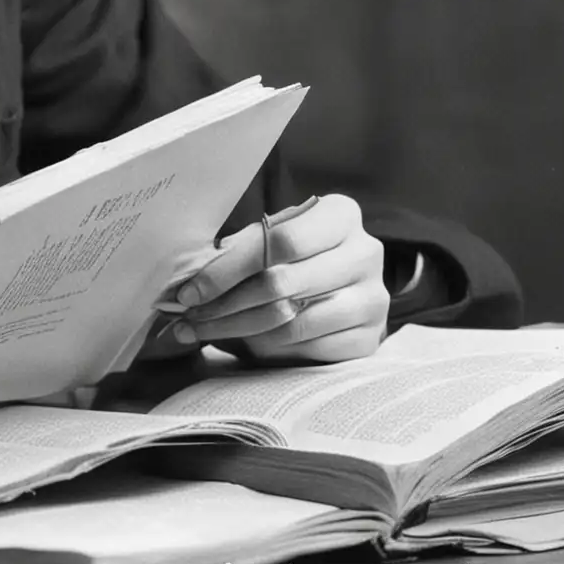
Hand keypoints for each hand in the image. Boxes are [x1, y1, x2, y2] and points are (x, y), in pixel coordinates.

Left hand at [169, 194, 388, 363]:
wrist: (346, 287)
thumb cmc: (299, 255)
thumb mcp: (273, 237)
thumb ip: (241, 248)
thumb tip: (190, 275)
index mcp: (341, 214)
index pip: (279, 240)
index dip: (228, 268)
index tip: (190, 291)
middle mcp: (365, 253)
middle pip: (282, 283)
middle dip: (225, 305)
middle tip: (190, 318)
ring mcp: (374, 298)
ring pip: (291, 321)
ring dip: (238, 330)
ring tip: (204, 331)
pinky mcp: (371, 338)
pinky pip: (307, 349)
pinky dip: (268, 349)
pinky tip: (242, 343)